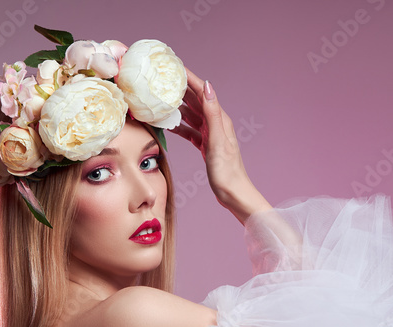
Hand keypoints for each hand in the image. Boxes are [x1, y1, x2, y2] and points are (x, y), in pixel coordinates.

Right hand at [169, 66, 270, 222]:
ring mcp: (209, 134)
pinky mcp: (205, 146)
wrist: (233, 193)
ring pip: (190, 115)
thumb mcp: (217, 140)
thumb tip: (207, 87)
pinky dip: (179, 126)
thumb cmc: (227, 171)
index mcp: (219, 118)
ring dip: (177, 107)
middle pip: (194, 101)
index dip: (188, 77)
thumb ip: (212, 113)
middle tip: (161, 80)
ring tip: (160, 100)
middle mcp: (215, 123)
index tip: (173, 66)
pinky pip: (189, 131)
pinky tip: (168, 125)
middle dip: (179, 89)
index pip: (201, 91)